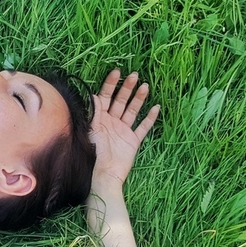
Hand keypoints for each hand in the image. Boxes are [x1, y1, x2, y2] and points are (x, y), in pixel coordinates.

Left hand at [89, 70, 159, 189]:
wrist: (102, 175)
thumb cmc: (92, 153)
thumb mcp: (90, 130)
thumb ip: (93, 113)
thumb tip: (94, 95)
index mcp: (99, 118)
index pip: (105, 96)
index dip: (110, 84)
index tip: (117, 71)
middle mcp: (111, 122)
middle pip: (120, 100)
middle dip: (127, 88)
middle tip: (135, 75)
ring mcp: (123, 130)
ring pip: (132, 110)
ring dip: (139, 98)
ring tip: (145, 86)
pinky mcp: (132, 140)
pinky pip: (143, 127)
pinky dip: (149, 118)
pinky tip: (155, 107)